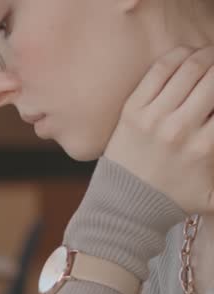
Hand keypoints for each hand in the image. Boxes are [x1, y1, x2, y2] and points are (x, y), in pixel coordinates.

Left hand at [105, 46, 213, 212]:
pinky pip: (159, 71)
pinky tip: (190, 56)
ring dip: (208, 54)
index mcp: (205, 147)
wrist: (123, 205)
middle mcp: (180, 129)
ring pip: (190, 68)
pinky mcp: (132, 110)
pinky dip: (180, 55)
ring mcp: (153, 117)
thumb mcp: (213, 196)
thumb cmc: (174, 198)